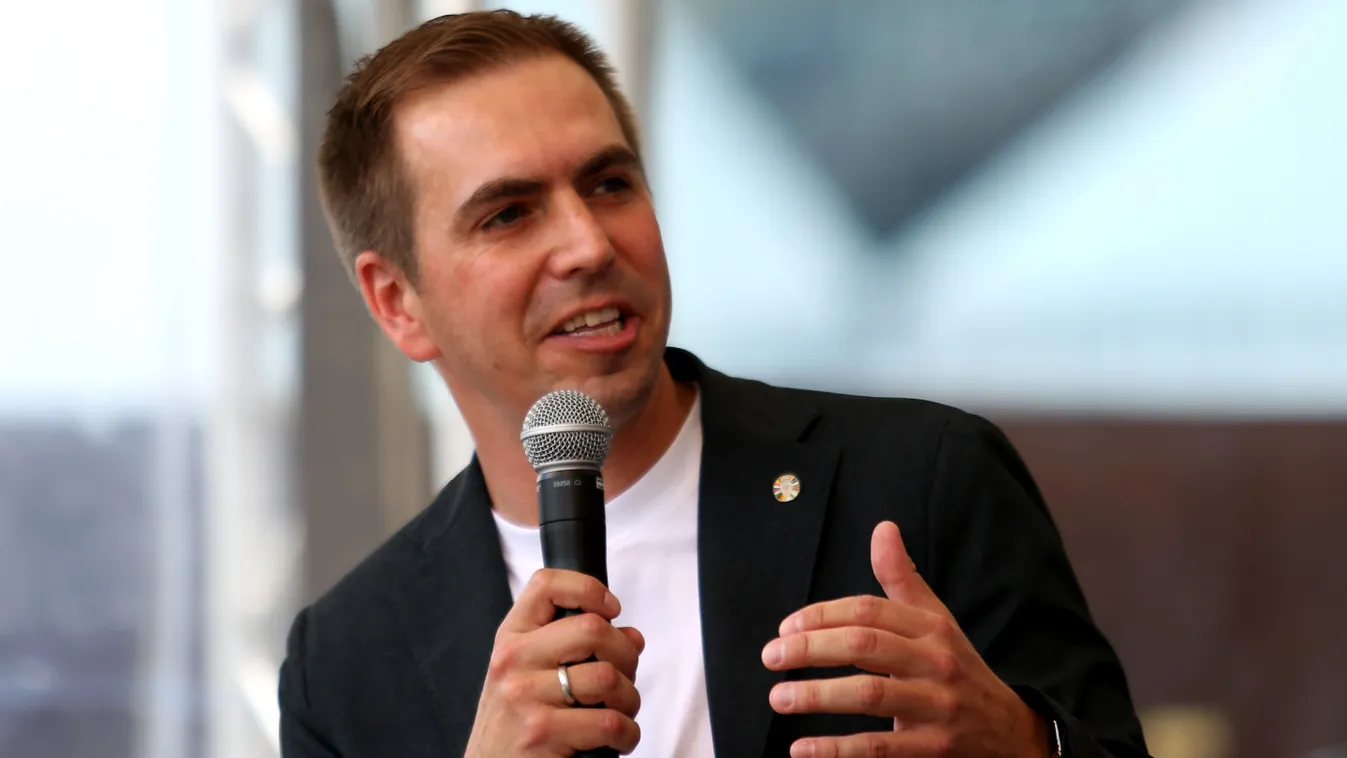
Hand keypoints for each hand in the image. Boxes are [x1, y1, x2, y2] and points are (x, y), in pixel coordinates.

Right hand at [465, 569, 644, 756]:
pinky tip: (618, 739)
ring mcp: (525, 696)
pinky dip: (627, 733)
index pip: (546, 584)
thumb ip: (574, 647)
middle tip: (624, 676)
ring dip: (629, 698)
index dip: (588, 588)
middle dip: (626, 655)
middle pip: (593, 629)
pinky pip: (609, 722)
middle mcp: (513, 661)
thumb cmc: (516, 723)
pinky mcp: (543, 733)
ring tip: (620, 711)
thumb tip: (632, 636)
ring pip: (607, 677)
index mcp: (511, 638)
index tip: (611, 610)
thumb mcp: (528, 674)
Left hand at [761, 521, 1048, 757]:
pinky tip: (801, 749)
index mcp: (931, 627)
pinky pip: (879, 747)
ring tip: (779, 697)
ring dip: (817, 696)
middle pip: (865, 647)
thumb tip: (883, 528)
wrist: (1011, 732)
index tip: (786, 627)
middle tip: (771, 656)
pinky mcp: (933, 749)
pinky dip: (837, 749)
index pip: (869, 610)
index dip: (822, 615)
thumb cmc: (956, 668)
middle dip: (811, 649)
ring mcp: (937, 707)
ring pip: (869, 696)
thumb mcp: (936, 621)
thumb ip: (901, 579)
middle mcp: (936, 662)